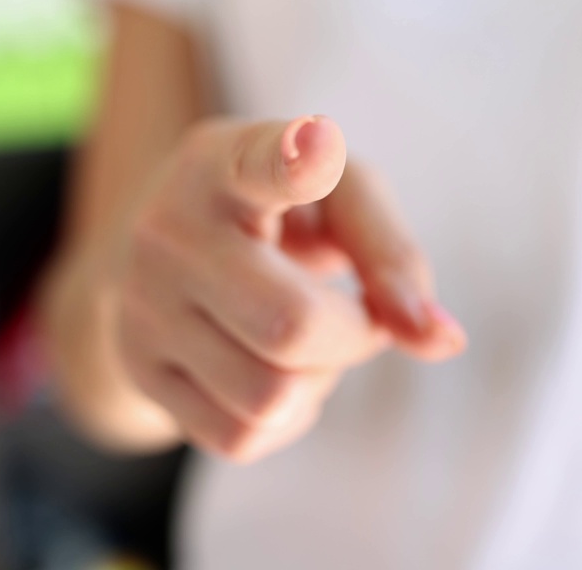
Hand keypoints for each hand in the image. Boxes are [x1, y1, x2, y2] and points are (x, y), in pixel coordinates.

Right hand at [114, 115, 465, 462]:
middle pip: (292, 324)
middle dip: (356, 337)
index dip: (293, 160)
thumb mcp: (339, 198)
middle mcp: (170, 230)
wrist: (164, 252)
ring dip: (320, 381)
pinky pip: (241, 436)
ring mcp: (143, 306)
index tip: (316, 145)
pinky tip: (276, 373)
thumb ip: (395, 255)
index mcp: (227, 163)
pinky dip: (284, 418)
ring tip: (311, 342)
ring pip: (268, 396)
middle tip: (361, 316)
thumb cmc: (279, 213)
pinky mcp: (139, 371)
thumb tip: (443, 340)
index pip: (259, 162)